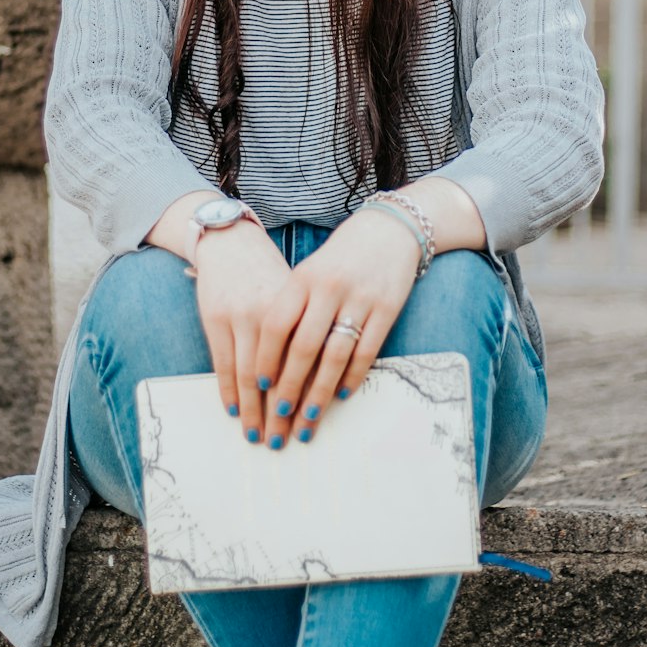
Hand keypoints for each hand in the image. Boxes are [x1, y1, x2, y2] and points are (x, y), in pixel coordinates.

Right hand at [193, 224, 291, 443]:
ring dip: (253, 410)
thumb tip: (322, 378)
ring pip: (249, 375)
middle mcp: (273, 314)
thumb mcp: (296, 296)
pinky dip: (228, 390)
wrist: (232, 241)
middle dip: (280, 413)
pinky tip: (234, 411)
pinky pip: (223, 363)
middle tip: (282, 443)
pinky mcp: (215, 319)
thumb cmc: (270, 273)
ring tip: (258, 436)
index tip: (310, 425)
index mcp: (300, 308)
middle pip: (279, 375)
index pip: (307, 363)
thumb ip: (308, 331)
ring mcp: (241, 317)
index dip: (307, 397)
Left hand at [254, 210, 420, 447]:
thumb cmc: (340, 257)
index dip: (266, 358)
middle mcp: (329, 288)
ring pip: (335, 355)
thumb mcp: (310, 271)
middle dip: (289, 386)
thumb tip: (271, 357)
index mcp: (303, 278)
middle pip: (303, 346)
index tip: (258, 386)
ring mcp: (359, 298)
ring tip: (308, 417)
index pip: (276, 324)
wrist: (388, 229)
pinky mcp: (387, 308)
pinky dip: (352, 376)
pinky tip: (342, 394)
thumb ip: (293, 306)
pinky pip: (366, 351)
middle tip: (279, 416)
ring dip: (320, 392)